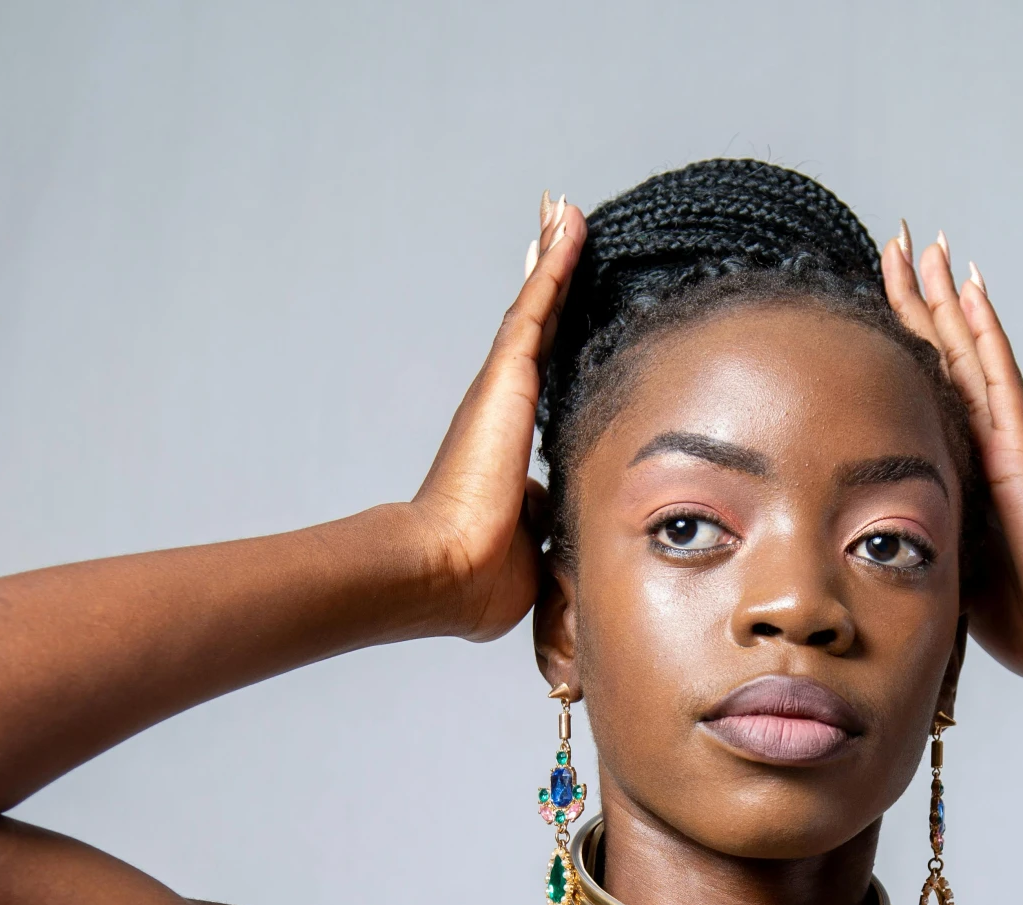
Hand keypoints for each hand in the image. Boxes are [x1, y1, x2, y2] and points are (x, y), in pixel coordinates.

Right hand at [408, 193, 588, 641]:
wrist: (446, 572)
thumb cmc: (482, 576)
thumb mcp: (538, 547)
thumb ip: (557, 530)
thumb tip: (576, 543)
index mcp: (511, 445)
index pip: (545, 382)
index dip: (556, 343)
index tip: (565, 310)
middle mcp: (501, 408)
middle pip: (536, 330)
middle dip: (550, 281)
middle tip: (559, 228)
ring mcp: (501, 389)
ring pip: (536, 307)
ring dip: (552, 257)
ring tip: (564, 210)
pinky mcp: (507, 378)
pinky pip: (538, 306)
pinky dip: (555, 262)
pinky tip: (569, 223)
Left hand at [883, 227, 1022, 683]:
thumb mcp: (949, 569)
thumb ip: (919, 537)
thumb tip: (866, 538)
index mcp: (962, 469)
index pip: (924, 389)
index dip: (900, 341)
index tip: (874, 296)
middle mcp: (984, 444)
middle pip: (946, 354)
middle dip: (918, 298)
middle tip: (896, 239)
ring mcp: (1004, 446)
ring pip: (970, 355)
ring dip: (947, 299)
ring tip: (929, 245)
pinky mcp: (1018, 458)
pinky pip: (999, 383)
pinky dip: (984, 334)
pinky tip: (971, 290)